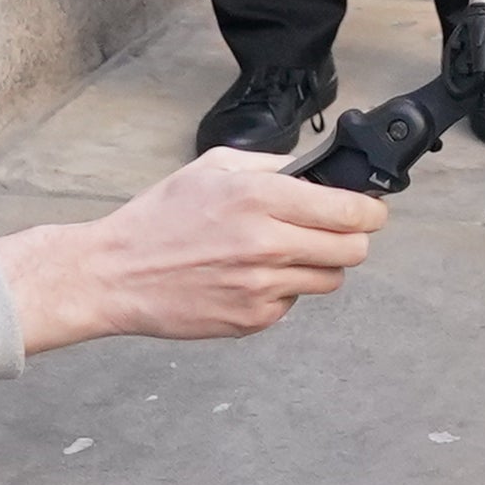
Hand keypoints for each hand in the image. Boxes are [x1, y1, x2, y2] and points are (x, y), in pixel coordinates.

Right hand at [0, 151, 389, 355]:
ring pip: (329, 280)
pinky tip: (249, 276)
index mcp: (262, 199)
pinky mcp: (252, 319)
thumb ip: (273, 166)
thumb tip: (317, 169)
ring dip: (317, 266)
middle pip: (353, 250)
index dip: (370, 210)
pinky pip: (292, 303)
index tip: (369, 210)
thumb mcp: (214, 168)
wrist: (115, 274)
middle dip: (348, 238)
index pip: (352, 211)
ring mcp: (262, 287)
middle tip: (329, 231)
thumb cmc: (159, 219)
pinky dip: (282, 290)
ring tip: (281, 253)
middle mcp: (268, 244)